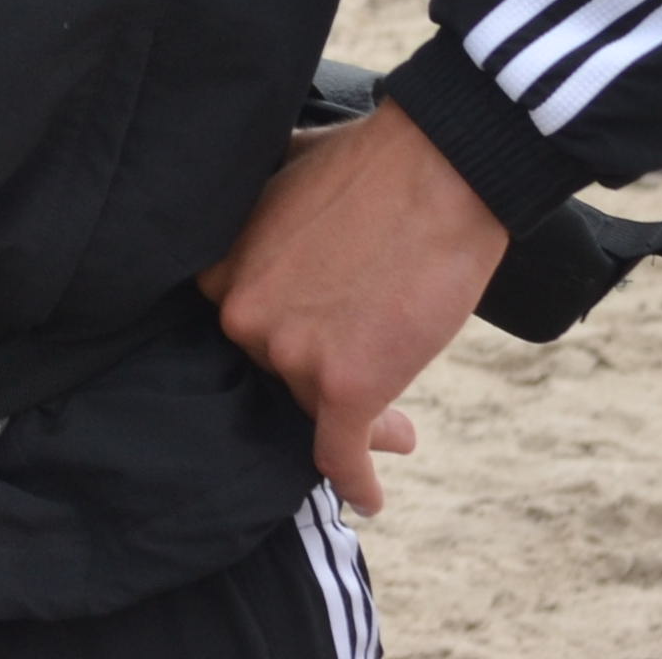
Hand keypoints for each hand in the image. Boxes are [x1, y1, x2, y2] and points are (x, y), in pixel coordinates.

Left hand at [196, 98, 509, 516]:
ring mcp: (291, 354)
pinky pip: (340, 455)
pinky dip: (357, 479)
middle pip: (279, 367)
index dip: (282, 335)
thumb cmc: (369, 165)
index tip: (315, 339)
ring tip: (399, 426)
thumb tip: (259, 234)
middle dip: (322, 372)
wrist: (440, 169)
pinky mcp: (346, 387)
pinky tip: (370, 496)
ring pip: (314, 407)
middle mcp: (242, 315)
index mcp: (222, 268)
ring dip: (358, 417)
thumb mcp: (279, 179)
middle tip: (367, 374)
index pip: (243, 325)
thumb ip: (255, 220)